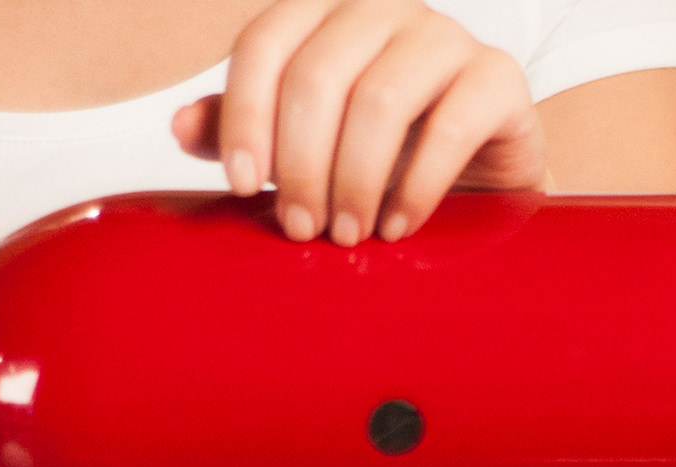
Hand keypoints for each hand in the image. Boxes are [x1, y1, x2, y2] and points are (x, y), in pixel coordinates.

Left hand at [172, 0, 547, 245]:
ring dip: (352, 180)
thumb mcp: (298, 148)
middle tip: (301, 228)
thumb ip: (240, 131)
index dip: (243, 115)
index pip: (263, 44)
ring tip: (347, 235)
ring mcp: (444, 38)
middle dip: (299, 165)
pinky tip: (396, 226)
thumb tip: (179, 126)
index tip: (239, 185)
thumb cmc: (375, 160)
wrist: (473, 185)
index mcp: (323, 18)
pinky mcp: (497, 78)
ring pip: (379, 99)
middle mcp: (383, 12)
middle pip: (317, 76)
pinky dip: (415, 187)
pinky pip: (450, 125)